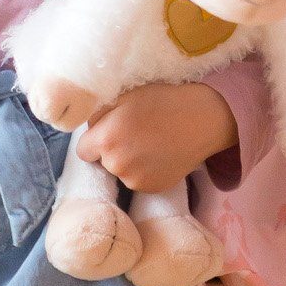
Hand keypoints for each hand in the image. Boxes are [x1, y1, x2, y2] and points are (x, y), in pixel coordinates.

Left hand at [74, 83, 237, 194]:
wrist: (202, 120)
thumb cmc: (163, 101)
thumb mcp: (126, 95)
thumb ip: (99, 113)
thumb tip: (88, 127)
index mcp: (106, 139)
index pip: (83, 150)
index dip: (95, 140)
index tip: (109, 131)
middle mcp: (116, 164)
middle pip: (102, 161)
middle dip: (111, 150)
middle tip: (134, 133)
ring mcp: (134, 181)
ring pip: (121, 172)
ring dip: (128, 161)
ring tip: (150, 143)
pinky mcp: (151, 189)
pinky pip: (138, 180)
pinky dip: (144, 170)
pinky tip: (159, 155)